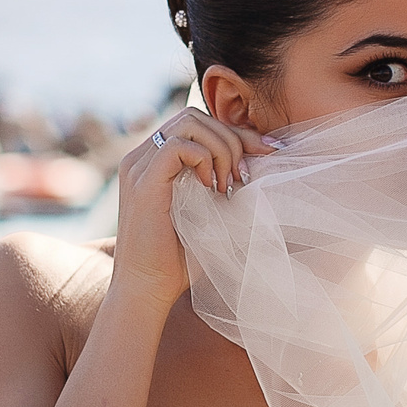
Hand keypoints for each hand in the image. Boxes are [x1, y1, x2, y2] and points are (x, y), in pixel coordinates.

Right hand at [108, 108, 271, 309]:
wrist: (147, 289)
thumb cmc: (179, 260)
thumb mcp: (209, 214)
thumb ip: (223, 186)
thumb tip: (260, 165)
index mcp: (155, 161)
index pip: (199, 124)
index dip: (236, 134)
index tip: (267, 152)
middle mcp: (142, 157)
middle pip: (195, 117)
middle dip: (231, 139)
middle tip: (243, 177)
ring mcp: (138, 167)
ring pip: (189, 123)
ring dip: (220, 149)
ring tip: (227, 185)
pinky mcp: (142, 182)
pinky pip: (178, 146)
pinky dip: (204, 160)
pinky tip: (211, 188)